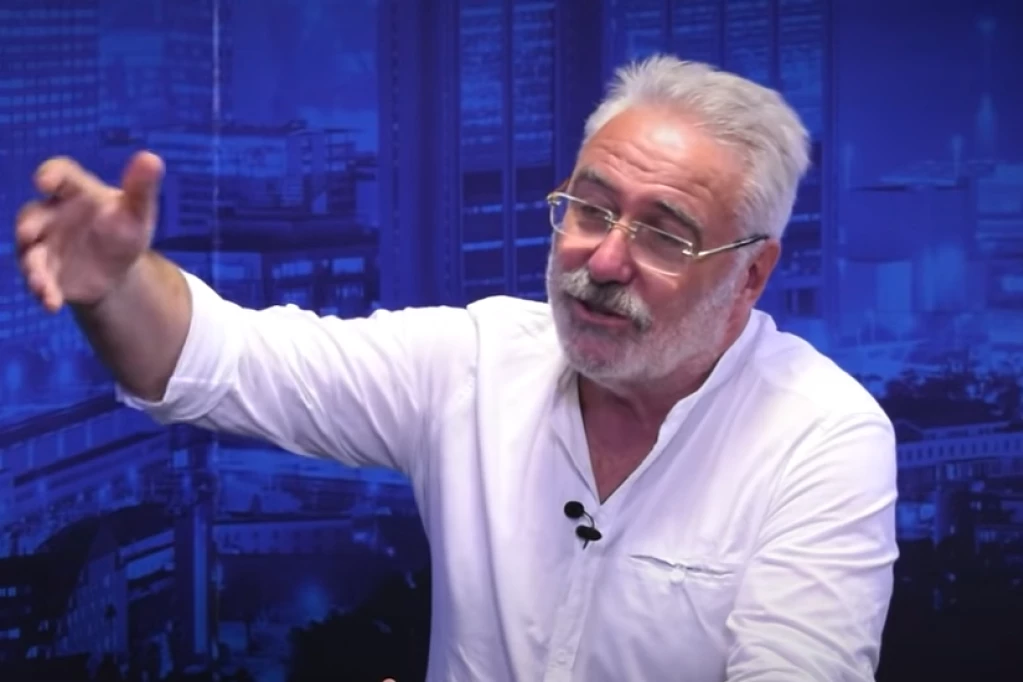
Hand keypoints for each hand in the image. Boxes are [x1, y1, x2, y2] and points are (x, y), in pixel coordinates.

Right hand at [15, 151, 163, 312]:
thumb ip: (141, 188)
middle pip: (32, 215)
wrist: (118, 268)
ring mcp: (44, 245)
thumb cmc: (124, 228)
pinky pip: (40, 282)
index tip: (46, 181)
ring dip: (33, 268)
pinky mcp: (46, 273)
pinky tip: (51, 304)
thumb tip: (152, 158)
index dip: (51, 175)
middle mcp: (51, 215)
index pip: (60, 175)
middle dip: (28, 225)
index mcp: (74, 191)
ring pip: (30, 253)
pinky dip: (43, 292)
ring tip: (41, 283)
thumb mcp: (138, 211)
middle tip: (28, 234)